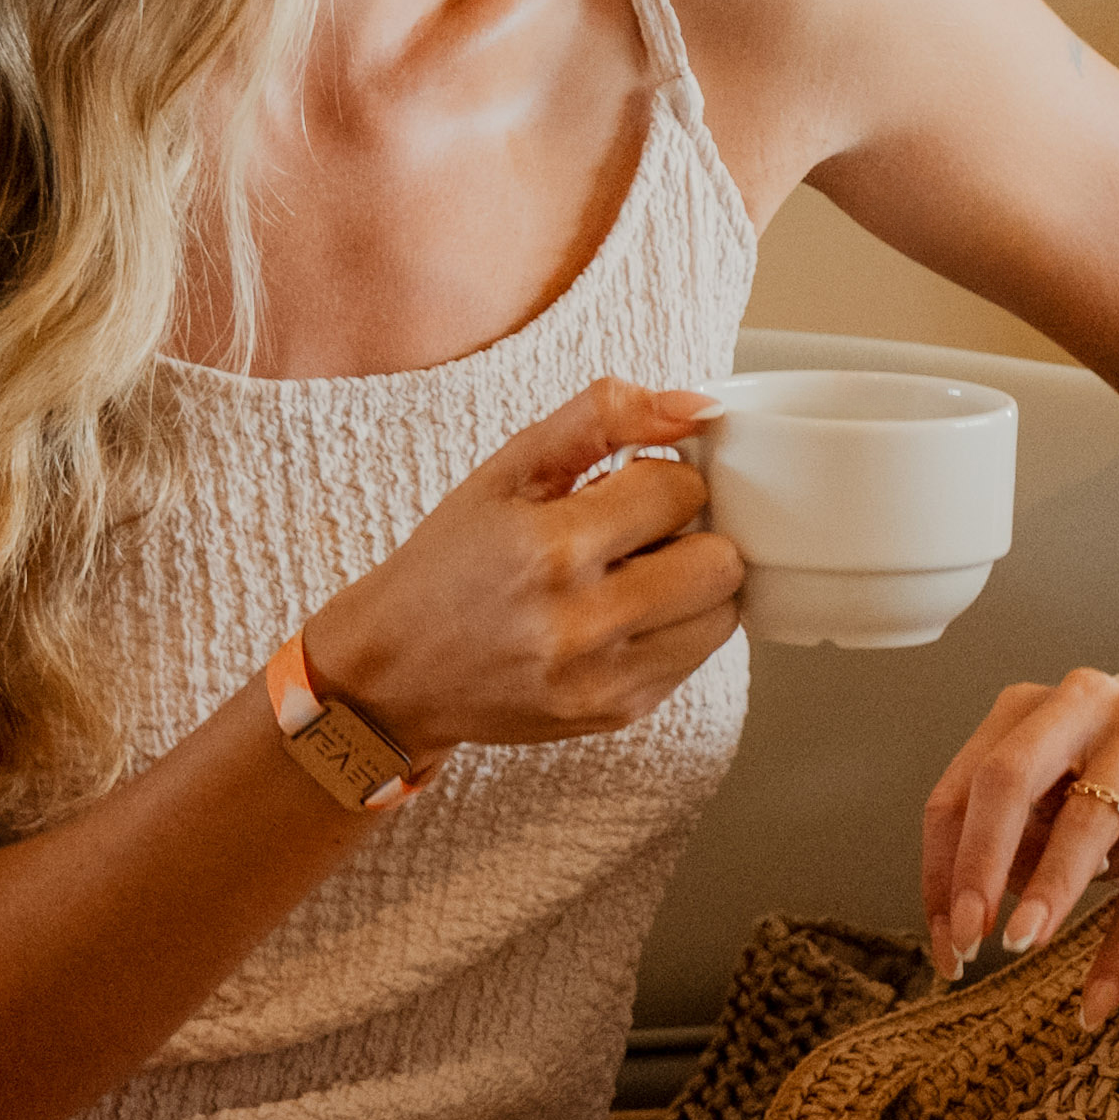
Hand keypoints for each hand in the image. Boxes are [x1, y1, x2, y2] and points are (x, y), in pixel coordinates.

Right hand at [302, 376, 745, 753]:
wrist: (394, 672)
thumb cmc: (450, 564)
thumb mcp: (508, 470)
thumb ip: (603, 418)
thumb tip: (698, 405)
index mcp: (551, 549)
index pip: (681, 490)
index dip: (658, 478)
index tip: (620, 490)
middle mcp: (582, 623)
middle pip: (721, 560)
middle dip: (689, 535)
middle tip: (636, 537)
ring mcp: (604, 679)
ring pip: (724, 614)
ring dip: (692, 586)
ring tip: (631, 578)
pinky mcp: (618, 713)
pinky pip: (697, 657)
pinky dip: (673, 630)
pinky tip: (619, 619)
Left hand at [918, 659, 1118, 1030]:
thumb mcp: (1060, 793)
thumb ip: (1018, 837)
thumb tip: (976, 911)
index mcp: (1028, 707)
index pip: (962, 791)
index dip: (942, 871)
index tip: (946, 942)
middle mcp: (1081, 702)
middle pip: (1007, 781)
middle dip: (978, 866)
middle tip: (969, 938)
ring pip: (1085, 820)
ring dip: (1048, 890)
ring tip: (1022, 944)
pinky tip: (1101, 996)